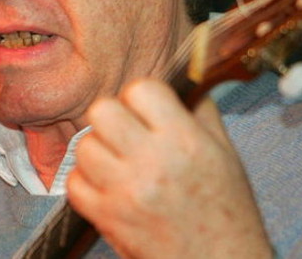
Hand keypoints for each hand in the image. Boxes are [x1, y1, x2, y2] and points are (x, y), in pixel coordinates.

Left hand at [67, 78, 271, 257]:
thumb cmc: (227, 211)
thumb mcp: (225, 153)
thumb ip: (200, 112)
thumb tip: (181, 82)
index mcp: (184, 140)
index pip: (140, 89)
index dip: (141, 96)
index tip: (147, 110)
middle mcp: (152, 162)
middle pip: (102, 110)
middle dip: (114, 117)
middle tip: (127, 132)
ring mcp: (125, 191)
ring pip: (84, 145)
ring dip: (99, 150)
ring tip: (119, 162)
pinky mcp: (107, 218)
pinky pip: (74, 182)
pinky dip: (86, 181)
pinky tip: (108, 185)